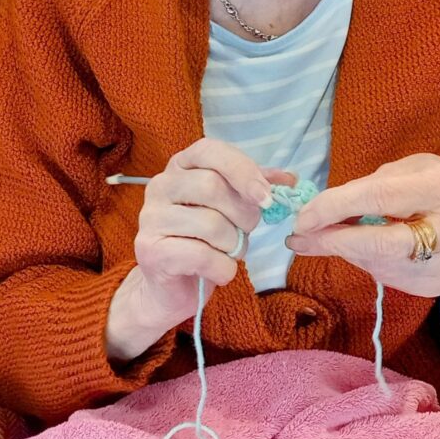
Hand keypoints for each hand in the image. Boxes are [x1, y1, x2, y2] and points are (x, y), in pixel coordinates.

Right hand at [106, 138, 293, 362]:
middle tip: (246, 232)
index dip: (242, 170)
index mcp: (180, 166)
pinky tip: (219, 271)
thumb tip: (289, 178)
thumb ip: (255, 188)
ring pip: (210, 224)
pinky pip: (202, 255)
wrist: (172, 288)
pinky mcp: (150, 251)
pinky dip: (223, 268)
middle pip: (212, 187)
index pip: (210, 151)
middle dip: (243, 214)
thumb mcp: (232, 209)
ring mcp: (150, 217)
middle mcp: (160, 185)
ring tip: (229, 252)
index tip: (266, 197)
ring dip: (233, 245)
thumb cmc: (205, 241)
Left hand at [285, 153, 439, 298]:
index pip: (381, 197)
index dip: (336, 208)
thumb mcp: (407, 170)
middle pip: (383, 243)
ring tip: (329, 238)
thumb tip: (315, 215)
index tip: (302, 216)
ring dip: (346, 252)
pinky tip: (363, 250)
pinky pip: (392, 279)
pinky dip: (368, 264)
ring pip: (382, 266)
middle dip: (334, 241)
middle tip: (300, 237)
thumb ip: (365, 188)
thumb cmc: (434, 186)